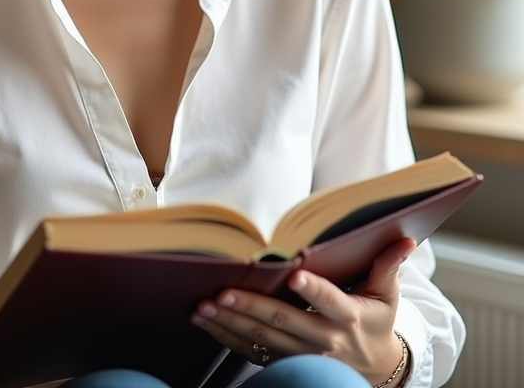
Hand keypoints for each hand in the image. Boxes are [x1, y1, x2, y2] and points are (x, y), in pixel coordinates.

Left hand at [191, 237, 414, 383]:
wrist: (375, 370)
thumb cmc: (376, 320)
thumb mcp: (388, 295)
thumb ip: (389, 265)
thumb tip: (405, 238)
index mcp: (349, 317)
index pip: (330, 301)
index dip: (314, 289)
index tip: (295, 274)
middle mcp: (324, 339)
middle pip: (284, 322)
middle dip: (252, 307)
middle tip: (224, 292)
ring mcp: (302, 355)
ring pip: (261, 339)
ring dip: (230, 323)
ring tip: (203, 307)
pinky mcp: (284, 362)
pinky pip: (250, 351)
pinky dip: (226, 337)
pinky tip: (205, 322)